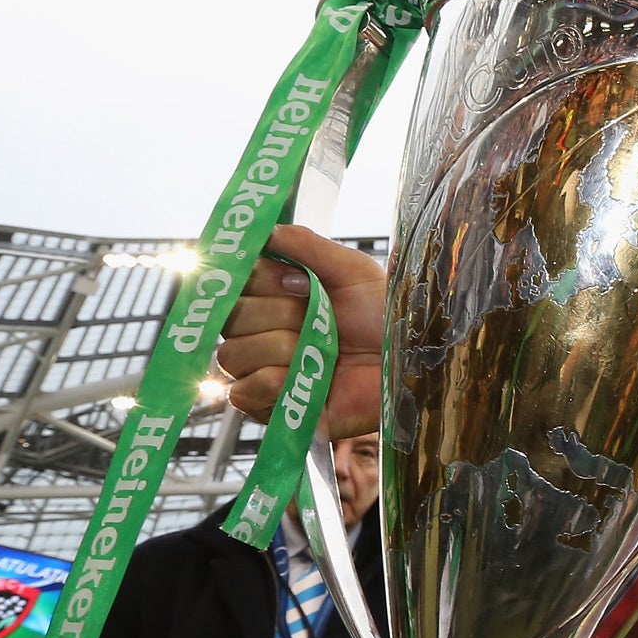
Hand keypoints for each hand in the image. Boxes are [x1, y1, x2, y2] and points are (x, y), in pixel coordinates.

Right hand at [217, 224, 385, 438]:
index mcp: (272, 297)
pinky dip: (270, 383)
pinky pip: (242, 393)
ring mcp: (262, 370)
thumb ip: (304, 245)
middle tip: (319, 318)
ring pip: (233, 355)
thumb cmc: (383, 317)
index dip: (260, 281)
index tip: (296, 281)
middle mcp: (260, 332)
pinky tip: (300, 378)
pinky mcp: (270, 407)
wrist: (408, 364)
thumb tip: (265, 229)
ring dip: (282, 349)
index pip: (231, 282)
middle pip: (230, 318)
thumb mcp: (349, 270)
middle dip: (279, 314)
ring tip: (320, 352)